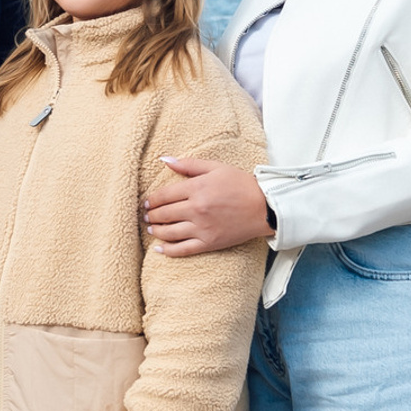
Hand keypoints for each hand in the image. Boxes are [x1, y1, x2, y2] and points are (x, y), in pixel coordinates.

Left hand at [144, 156, 272, 257]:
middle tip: (146, 215)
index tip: (146, 202)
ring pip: (169, 232)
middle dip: (151, 215)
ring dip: (156, 231)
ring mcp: (202, 228)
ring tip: (151, 229)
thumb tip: (165, 160)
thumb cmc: (241, 184)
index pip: (164, 195)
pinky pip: (182, 250)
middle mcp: (196, 209)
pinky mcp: (208, 243)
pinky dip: (168, 250)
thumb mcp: (216, 168)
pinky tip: (158, 249)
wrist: (265, 207)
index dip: (151, 199)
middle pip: (163, 214)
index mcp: (197, 189)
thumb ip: (188, 164)